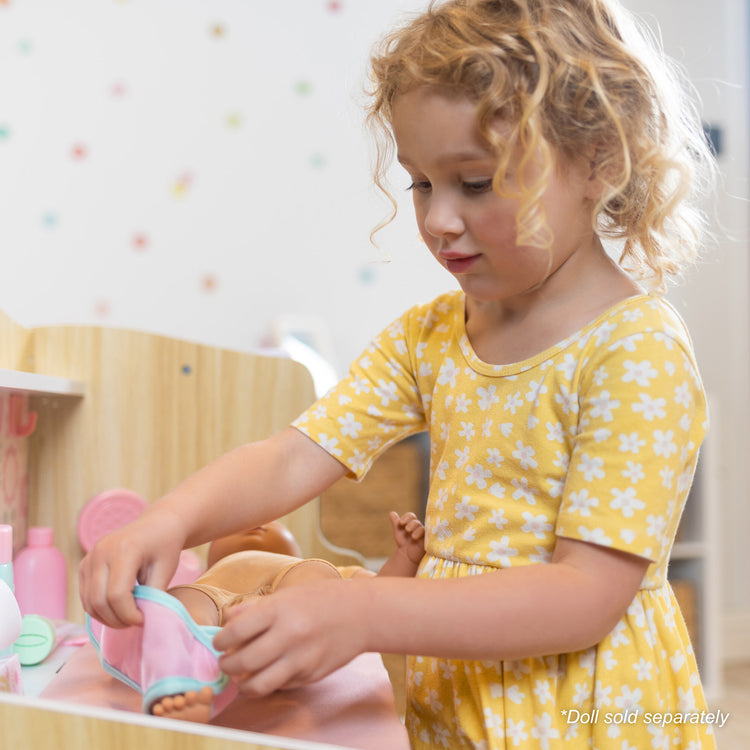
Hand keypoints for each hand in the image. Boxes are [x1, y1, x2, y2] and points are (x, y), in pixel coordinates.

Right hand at [78, 510, 183, 627]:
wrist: (157, 524)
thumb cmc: (165, 546)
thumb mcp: (166, 570)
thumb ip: (153, 596)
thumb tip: (139, 620)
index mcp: (124, 550)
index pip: (117, 595)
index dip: (129, 615)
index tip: (144, 618)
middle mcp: (101, 552)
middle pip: (99, 601)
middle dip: (117, 620)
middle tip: (136, 621)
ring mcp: (90, 557)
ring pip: (89, 602)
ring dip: (106, 617)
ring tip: (128, 616)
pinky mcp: (84, 564)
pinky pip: (86, 595)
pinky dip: (99, 608)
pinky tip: (118, 608)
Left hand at [213, 578, 367, 695]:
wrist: (362, 613)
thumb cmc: (323, 598)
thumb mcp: (288, 593)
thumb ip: (255, 607)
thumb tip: (227, 619)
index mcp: (280, 609)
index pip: (235, 631)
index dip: (220, 639)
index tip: (219, 641)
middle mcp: (289, 635)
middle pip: (242, 662)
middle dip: (226, 665)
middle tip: (226, 662)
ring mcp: (301, 659)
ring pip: (258, 685)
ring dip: (243, 684)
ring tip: (242, 676)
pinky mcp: (311, 675)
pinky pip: (280, 686)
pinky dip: (269, 683)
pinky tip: (270, 672)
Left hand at [389, 511, 424, 565]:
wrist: (407, 555)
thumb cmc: (403, 542)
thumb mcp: (398, 532)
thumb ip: (395, 522)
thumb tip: (391, 512)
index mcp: (412, 522)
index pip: (411, 515)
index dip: (406, 517)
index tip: (400, 523)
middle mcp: (418, 526)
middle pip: (415, 521)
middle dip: (410, 524)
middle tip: (406, 530)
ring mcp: (423, 533)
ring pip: (421, 527)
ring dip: (415, 529)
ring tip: (411, 536)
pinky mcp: (427, 539)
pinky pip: (426, 533)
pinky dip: (419, 533)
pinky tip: (414, 537)